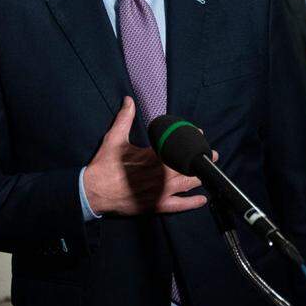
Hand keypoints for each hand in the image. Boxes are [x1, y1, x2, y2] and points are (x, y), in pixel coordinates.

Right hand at [82, 97, 207, 214]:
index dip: (190, 139)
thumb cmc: (104, 165)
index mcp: (152, 157)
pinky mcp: (156, 206)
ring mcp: (160, 192)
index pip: (177, 147)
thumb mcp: (114, 138)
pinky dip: (192, 203)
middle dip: (199, 159)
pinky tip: (202, 199)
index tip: (199, 134)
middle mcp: (160, 175)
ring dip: (200, 177)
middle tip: (211, 153)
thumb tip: (129, 100)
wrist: (93, 192)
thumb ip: (125, 118)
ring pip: (187, 185)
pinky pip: (179, 206)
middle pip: (187, 166)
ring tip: (210, 170)